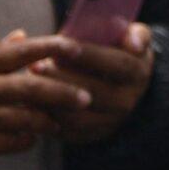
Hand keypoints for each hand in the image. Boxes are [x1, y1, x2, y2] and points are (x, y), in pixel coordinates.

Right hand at [0, 31, 86, 165]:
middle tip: (85, 98)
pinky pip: (12, 142)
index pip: (23, 51)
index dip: (53, 48)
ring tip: (59, 122)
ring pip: (26, 118)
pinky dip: (27, 140)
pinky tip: (32, 137)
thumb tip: (23, 34)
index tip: (77, 48)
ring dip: (48, 121)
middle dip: (63, 93)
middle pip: (32, 88)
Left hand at [35, 24, 152, 143]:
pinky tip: (30, 101)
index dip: (91, 56)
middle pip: (93, 93)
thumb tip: (135, 44)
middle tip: (35, 66)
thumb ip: (137, 34)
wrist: (123, 87)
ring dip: (50, 100)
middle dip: (62, 78)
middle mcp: (126, 101)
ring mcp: (108, 122)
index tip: (64, 46)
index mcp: (138, 73)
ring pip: (76, 116)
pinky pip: (64, 130)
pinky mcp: (88, 135)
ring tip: (30, 84)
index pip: (117, 65)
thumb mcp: (135, 38)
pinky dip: (46, 116)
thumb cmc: (121, 53)